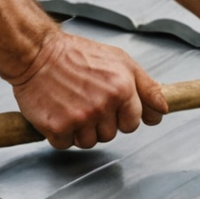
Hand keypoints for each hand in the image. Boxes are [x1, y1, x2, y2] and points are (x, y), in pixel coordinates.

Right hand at [9, 31, 167, 149]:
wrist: (36, 53)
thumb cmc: (76, 54)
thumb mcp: (120, 61)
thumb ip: (146, 86)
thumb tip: (163, 110)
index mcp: (122, 88)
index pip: (134, 122)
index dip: (121, 114)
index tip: (108, 103)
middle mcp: (103, 105)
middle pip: (111, 135)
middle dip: (100, 122)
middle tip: (86, 99)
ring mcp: (79, 118)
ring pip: (89, 143)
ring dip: (81, 130)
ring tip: (71, 105)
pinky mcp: (57, 128)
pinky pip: (66, 145)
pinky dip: (61, 134)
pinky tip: (58, 112)